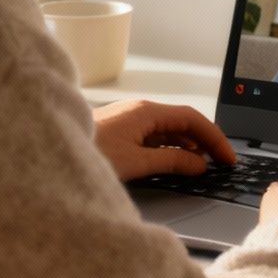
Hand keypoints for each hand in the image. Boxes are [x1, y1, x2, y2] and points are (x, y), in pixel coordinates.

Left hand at [92, 99, 236, 181]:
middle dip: (204, 141)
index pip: (192, 119)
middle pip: (182, 123)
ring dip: (188, 146)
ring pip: (168, 130)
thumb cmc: (89, 153)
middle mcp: (140, 111)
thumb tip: (199, 164)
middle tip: (220, 163)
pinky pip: (154, 136)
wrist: (49, 154)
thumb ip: (172, 162)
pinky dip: (170, 148)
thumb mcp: (136, 163)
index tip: (227, 157)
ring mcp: (130, 120)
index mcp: (146, 112)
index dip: (214, 138)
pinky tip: (175, 162)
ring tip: (202, 165)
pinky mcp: (121, 131)